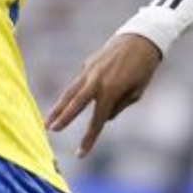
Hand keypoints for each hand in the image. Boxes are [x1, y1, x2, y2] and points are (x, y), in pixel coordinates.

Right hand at [46, 33, 164, 157]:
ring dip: (59, 106)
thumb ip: (119, 107)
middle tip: (50, 130)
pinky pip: (82, 81)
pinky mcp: (89, 63)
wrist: (143, 37)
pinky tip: (77, 97)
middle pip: (75, 103)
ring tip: (48, 120)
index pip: (97, 121)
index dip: (88, 139)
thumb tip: (105, 116)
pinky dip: (77, 91)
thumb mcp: (137, 92)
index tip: (80, 154)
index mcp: (111, 91)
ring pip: (70, 91)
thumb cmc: (144, 67)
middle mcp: (96, 81)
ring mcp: (90, 70)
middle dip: (62, 118)